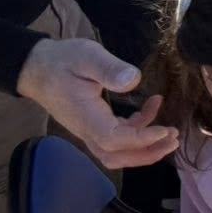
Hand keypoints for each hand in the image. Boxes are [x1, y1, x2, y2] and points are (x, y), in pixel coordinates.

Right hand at [17, 38, 177, 170]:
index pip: (113, 140)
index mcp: (85, 116)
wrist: (37, 68)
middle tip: (174, 139)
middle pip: (116, 156)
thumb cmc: (62, 61)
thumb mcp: (87, 57)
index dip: (140, 140)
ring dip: (144, 145)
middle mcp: (86, 129)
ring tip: (169, 130)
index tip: (164, 129)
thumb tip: (133, 80)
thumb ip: (109, 69)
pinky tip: (151, 107)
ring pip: (117, 150)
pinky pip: (117, 136)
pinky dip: (137, 129)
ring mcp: (89, 129)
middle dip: (147, 154)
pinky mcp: (93, 123)